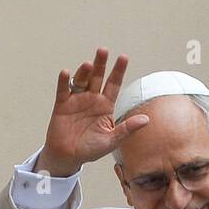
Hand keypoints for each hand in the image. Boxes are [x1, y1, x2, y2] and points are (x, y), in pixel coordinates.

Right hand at [36, 48, 150, 176]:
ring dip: (84, 72)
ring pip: (81, 80)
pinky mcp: (62, 104)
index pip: (114, 84)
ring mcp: (77, 99)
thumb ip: (127, 129)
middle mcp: (92, 98)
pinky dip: (64, 81)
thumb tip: (146, 119)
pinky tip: (66, 73)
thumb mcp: (111, 141)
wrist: (68, 157)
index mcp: (105, 105)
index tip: (123, 57)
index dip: (118, 71)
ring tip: (89, 65)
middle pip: (97, 77)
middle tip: (103, 50)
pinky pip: (63, 90)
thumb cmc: (90, 150)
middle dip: (101, 64)